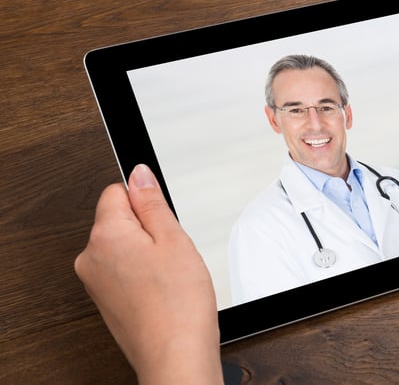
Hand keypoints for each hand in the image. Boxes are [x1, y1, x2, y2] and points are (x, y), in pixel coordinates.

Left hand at [74, 165, 222, 384]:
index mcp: (105, 236)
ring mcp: (95, 282)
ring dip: (146, 252)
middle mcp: (90, 258)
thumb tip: (138, 174)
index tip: (163, 220)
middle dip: (147, 228)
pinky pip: (123, 270)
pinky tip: (162, 288)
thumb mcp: (173, 238)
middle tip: (172, 252)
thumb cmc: (177, 304)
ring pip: (123, 246)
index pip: (117, 191)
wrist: (175, 354)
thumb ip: (151, 201)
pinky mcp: (105, 299)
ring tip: (169, 274)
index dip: (146, 201)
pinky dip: (142, 273)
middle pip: (118, 219)